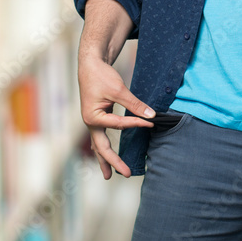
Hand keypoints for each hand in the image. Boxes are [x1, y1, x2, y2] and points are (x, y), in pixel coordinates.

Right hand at [77, 54, 154, 179]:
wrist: (90, 65)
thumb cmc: (101, 76)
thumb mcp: (119, 89)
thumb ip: (134, 104)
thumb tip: (151, 116)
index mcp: (93, 117)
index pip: (119, 125)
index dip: (136, 124)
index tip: (151, 123)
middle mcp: (90, 122)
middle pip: (102, 147)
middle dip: (114, 161)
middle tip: (126, 174)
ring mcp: (92, 121)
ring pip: (99, 145)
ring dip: (104, 159)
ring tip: (108, 176)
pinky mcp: (97, 118)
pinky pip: (100, 137)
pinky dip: (102, 148)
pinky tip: (104, 156)